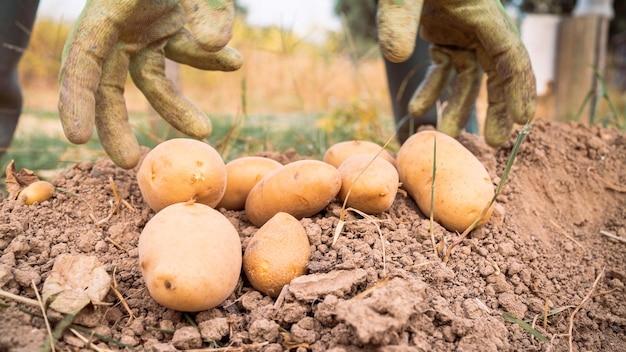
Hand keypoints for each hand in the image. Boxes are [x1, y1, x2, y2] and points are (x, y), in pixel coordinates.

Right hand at [58, 0, 242, 168]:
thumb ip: (205, 7)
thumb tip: (218, 45)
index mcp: (109, 10)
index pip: (82, 59)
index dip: (76, 99)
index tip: (77, 139)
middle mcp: (120, 26)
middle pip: (108, 84)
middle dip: (115, 125)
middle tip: (129, 163)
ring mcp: (145, 30)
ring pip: (151, 79)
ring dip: (177, 106)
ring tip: (205, 131)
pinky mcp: (169, 29)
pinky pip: (185, 53)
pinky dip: (209, 61)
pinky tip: (234, 62)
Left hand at [377, 0, 535, 146]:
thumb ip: (398, 18)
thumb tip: (394, 58)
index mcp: (483, 14)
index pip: (510, 56)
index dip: (519, 89)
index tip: (523, 121)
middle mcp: (478, 26)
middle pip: (497, 72)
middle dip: (498, 107)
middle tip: (495, 142)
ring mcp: (461, 32)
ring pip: (468, 77)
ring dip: (457, 106)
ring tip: (443, 136)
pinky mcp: (442, 36)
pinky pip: (443, 70)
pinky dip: (432, 91)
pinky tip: (416, 111)